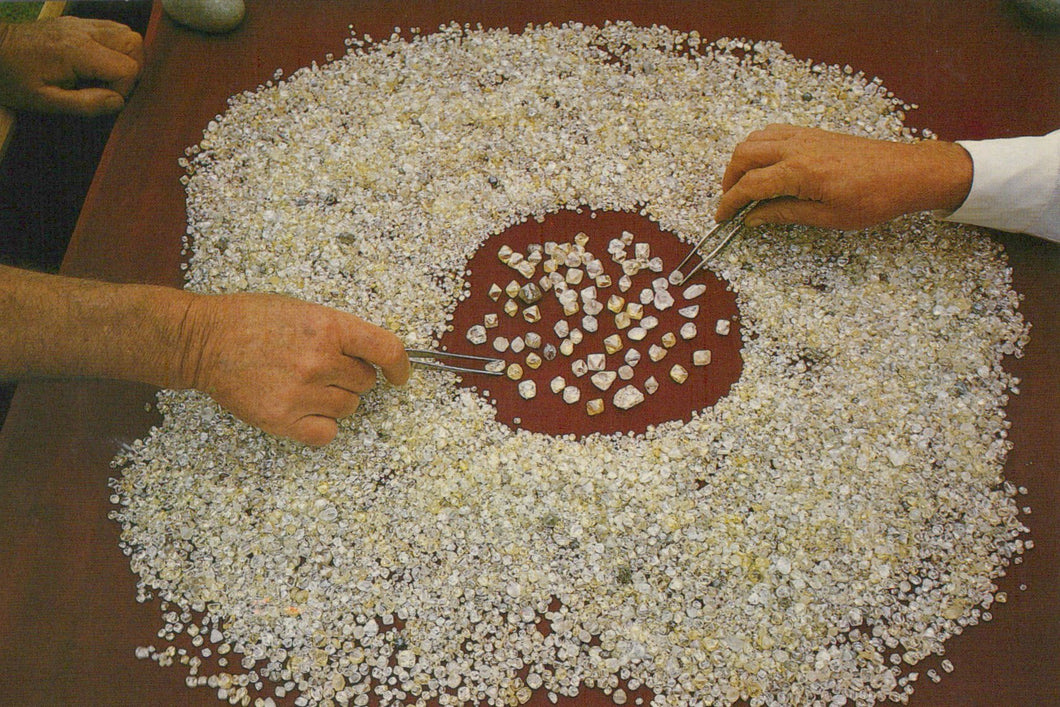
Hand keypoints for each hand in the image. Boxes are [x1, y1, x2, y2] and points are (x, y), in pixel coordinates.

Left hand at [0, 16, 142, 115]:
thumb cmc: (14, 77)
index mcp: (76, 51)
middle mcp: (83, 31)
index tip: (102, 97)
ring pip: (127, 34)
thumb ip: (85, 104)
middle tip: (109, 85)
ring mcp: (81, 24)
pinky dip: (116, 48)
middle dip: (131, 69)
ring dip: (126, 57)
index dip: (122, 88)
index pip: (127, 67)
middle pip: (134, 43)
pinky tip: (99, 63)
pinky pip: (113, 29)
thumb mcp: (45, 101)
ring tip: (105, 75)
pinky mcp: (78, 23)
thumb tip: (117, 102)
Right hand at [181, 293, 410, 445]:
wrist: (203, 340)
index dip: (400, 366)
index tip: (398, 376)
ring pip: (348, 408)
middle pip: (365, 383)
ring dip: (334, 400)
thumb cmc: (252, 321)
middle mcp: (319, 361)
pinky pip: (327, 433)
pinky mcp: (282, 420)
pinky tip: (300, 409)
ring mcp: (301, 393)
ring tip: (302, 384)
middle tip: (318, 367)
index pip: (387, 350)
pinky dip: (320, 425)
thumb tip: (374, 356)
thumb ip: (341, 332)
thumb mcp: (305, 310)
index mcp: (329, 327)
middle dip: (349, 376)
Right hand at [716, 124, 972, 230]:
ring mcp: (804, 136)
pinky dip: (758, 146)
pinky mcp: (813, 132)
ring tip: (744, 184)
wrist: (907, 172)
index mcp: (799, 172)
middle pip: (743, 156)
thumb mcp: (828, 217)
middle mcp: (796, 147)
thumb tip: (754, 217)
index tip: (721, 217)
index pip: (749, 186)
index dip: (729, 203)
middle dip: (729, 180)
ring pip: (755, 139)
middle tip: (730, 202)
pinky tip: (764, 165)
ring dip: (741, 161)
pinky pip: (773, 132)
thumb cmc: (874, 198)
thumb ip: (785, 214)